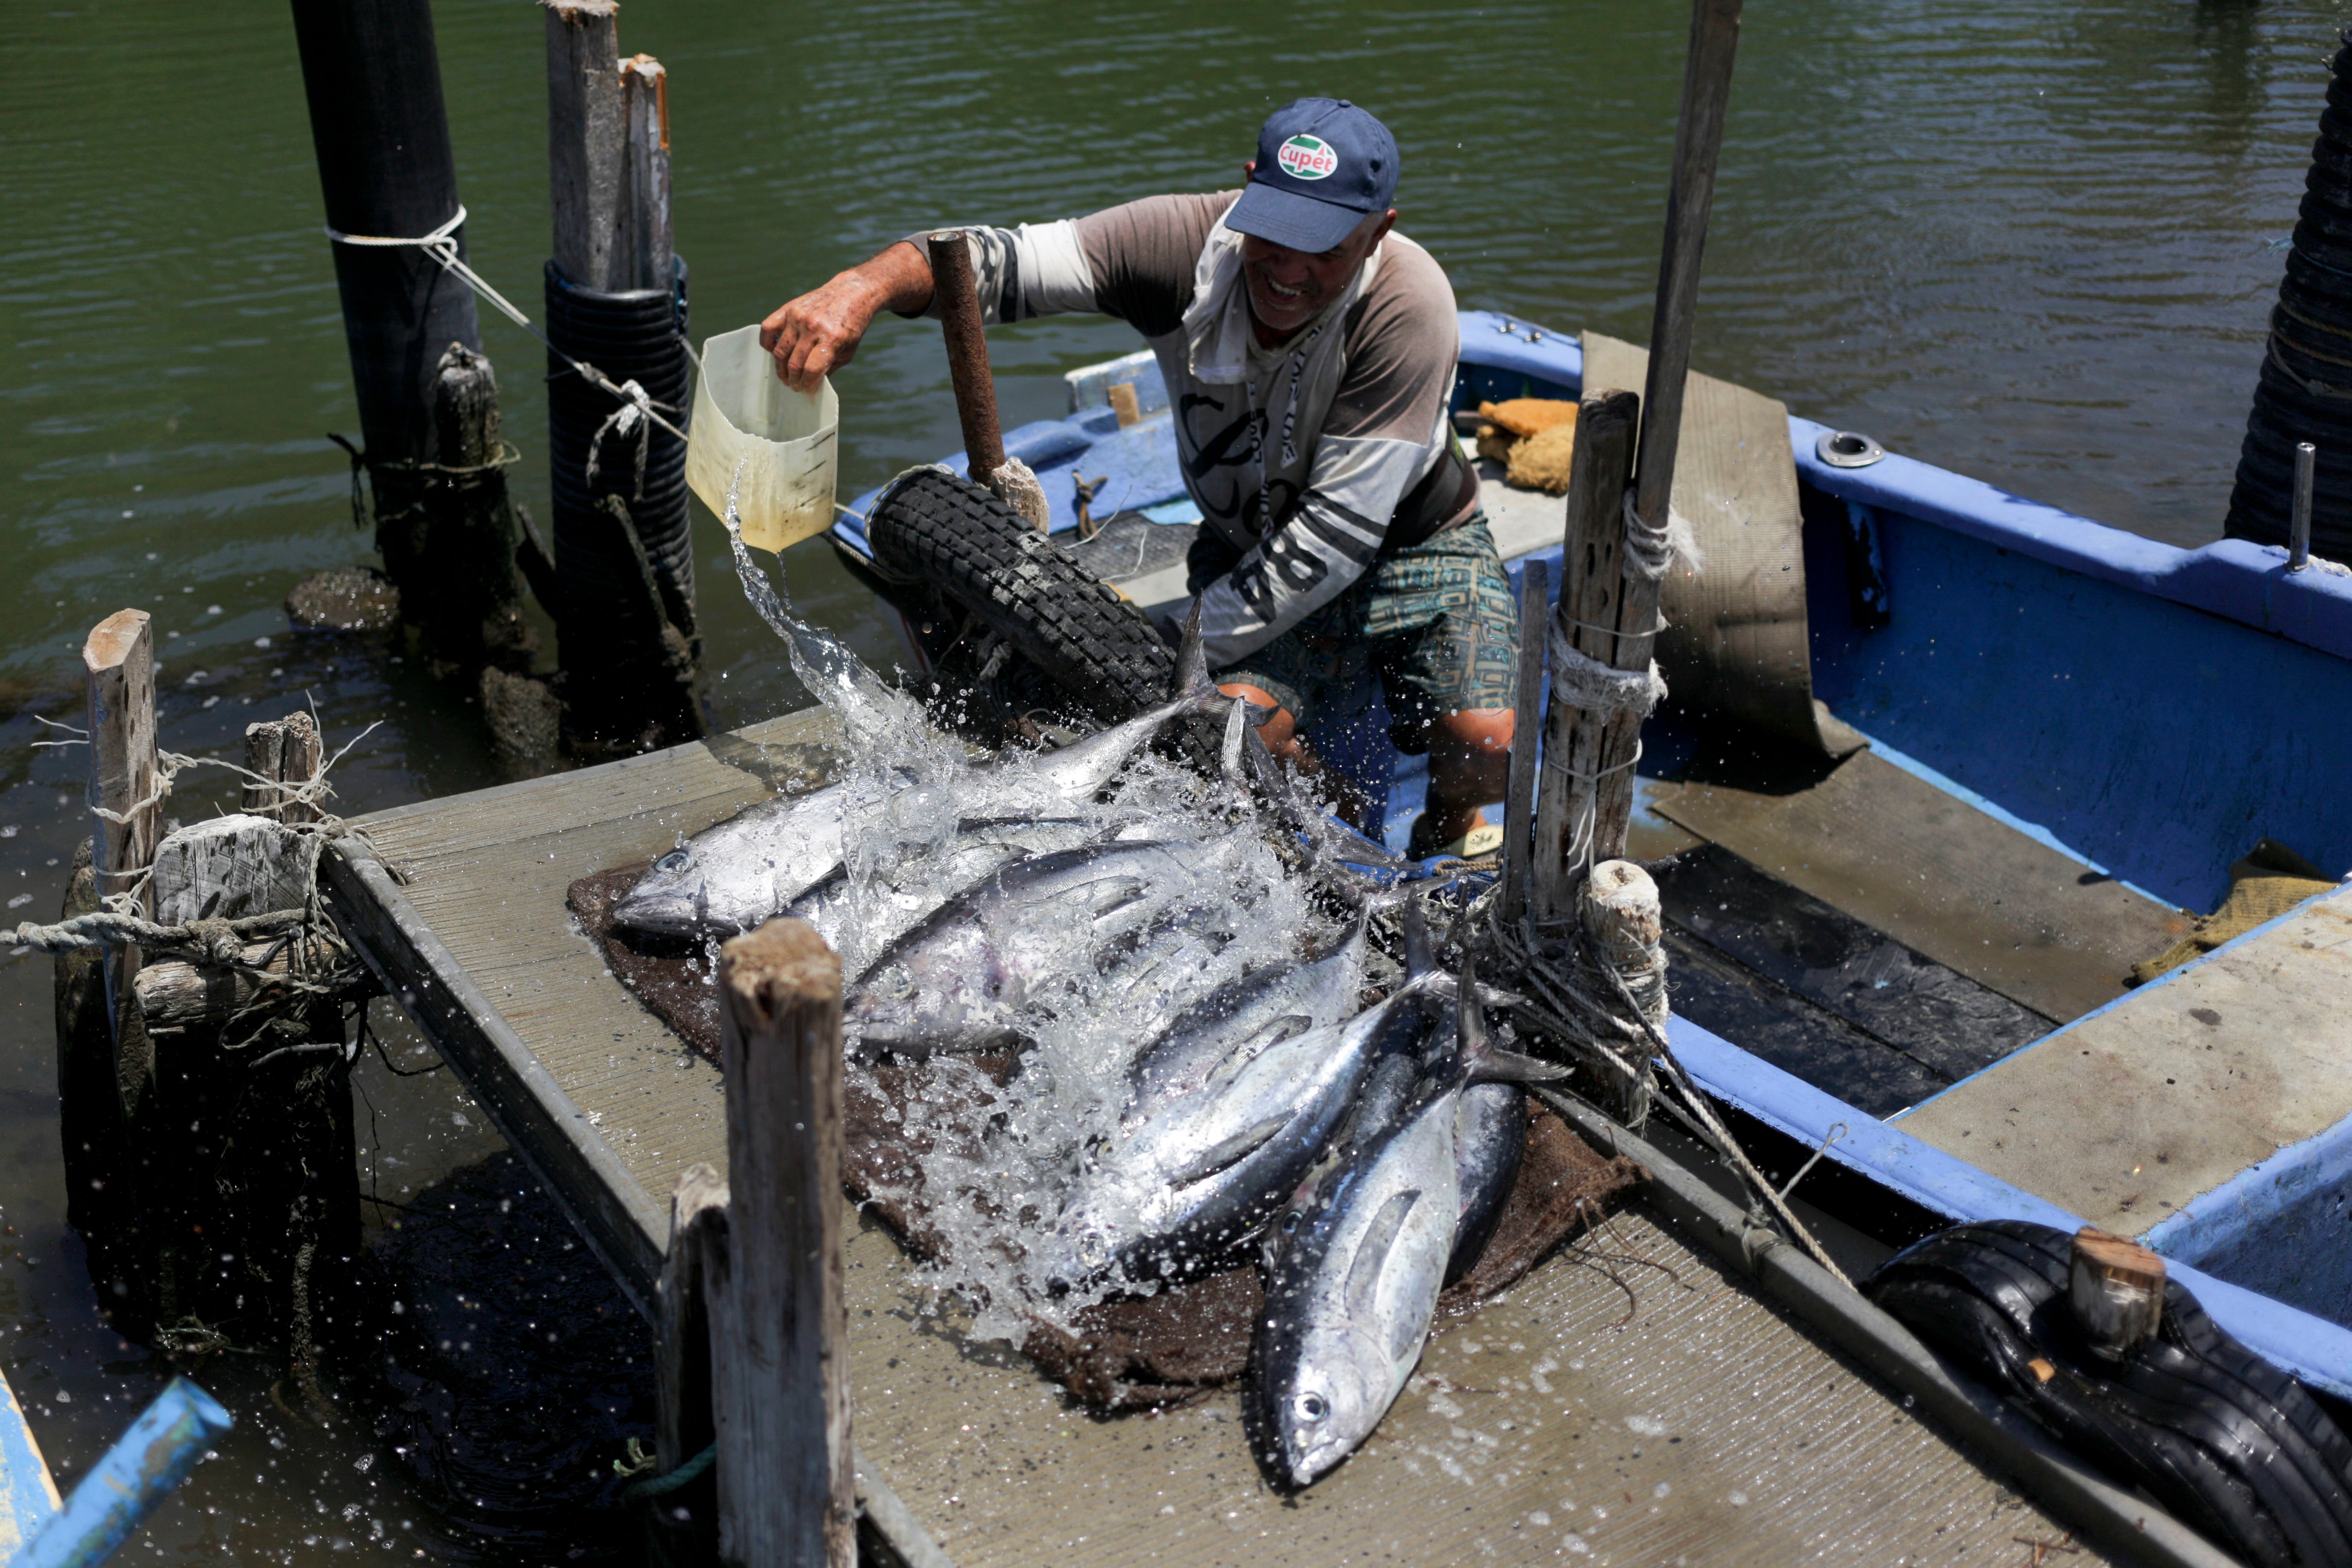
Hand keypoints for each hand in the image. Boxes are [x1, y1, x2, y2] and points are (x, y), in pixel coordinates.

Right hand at [759, 276, 878, 391]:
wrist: (850, 293)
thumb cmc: (851, 325)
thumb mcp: (848, 350)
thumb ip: (829, 367)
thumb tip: (811, 383)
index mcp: (832, 338)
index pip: (812, 370)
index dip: (807, 384)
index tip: (806, 389)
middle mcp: (813, 327)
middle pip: (794, 363)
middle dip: (793, 380)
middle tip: (794, 385)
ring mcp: (798, 316)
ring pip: (779, 351)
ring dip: (780, 368)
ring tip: (785, 375)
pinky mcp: (788, 308)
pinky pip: (767, 328)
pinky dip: (767, 343)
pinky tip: (774, 351)